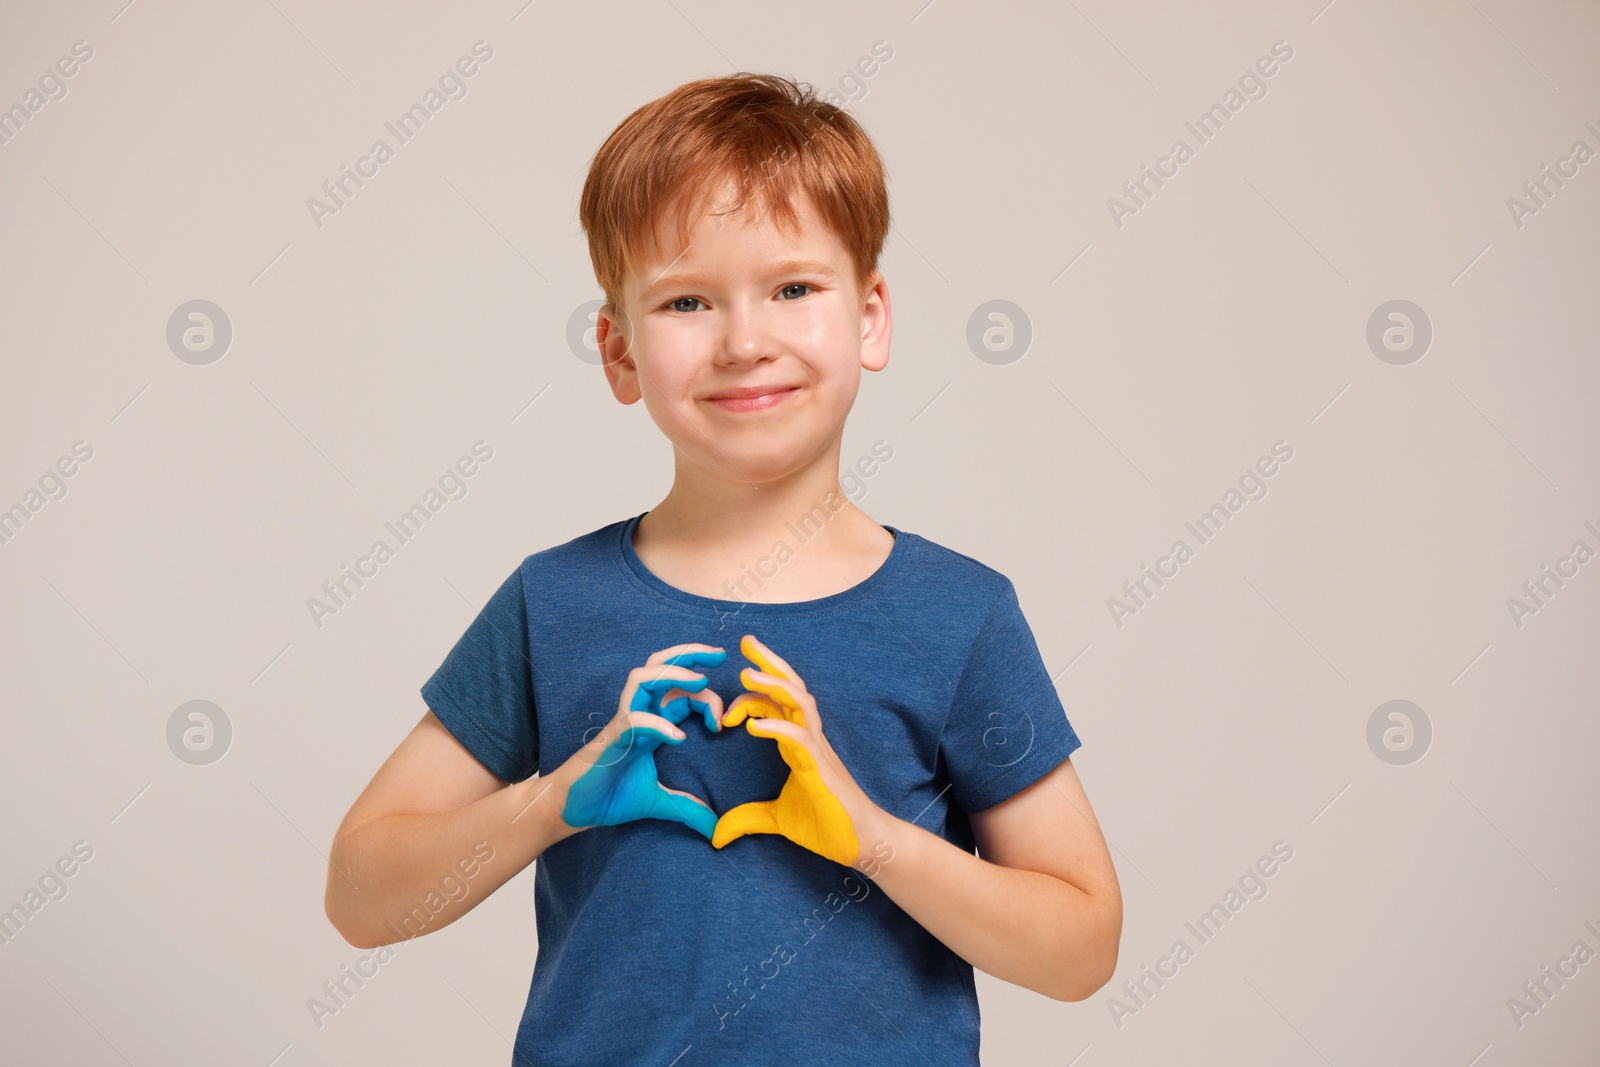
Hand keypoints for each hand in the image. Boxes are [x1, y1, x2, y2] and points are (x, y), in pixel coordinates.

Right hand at [557, 644, 727, 840]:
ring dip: (674, 673)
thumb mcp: (657, 802)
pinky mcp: (610, 740)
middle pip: (660, 667)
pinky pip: (632, 720)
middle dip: (691, 655)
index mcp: (651, 723)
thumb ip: (686, 807)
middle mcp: (638, 715)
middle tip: (720, 655)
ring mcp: (623, 723)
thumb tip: (715, 828)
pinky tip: (679, 738)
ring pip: (642, 677)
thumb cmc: (608, 797)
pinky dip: (657, 723)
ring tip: (701, 682)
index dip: (706, 695)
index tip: (726, 717)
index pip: (680, 692)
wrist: (572, 811)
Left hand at [711, 635, 878, 865]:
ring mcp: (818, 750)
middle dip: (769, 662)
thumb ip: (748, 818)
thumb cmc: (826, 824)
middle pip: (792, 687)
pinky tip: (753, 727)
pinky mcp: (822, 768)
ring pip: (800, 702)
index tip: (725, 706)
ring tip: (747, 672)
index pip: (775, 703)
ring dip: (774, 684)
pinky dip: (776, 728)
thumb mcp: (777, 820)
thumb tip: (717, 834)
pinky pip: (800, 739)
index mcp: (798, 742)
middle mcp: (809, 738)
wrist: (861, 843)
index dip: (751, 695)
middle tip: (746, 641)